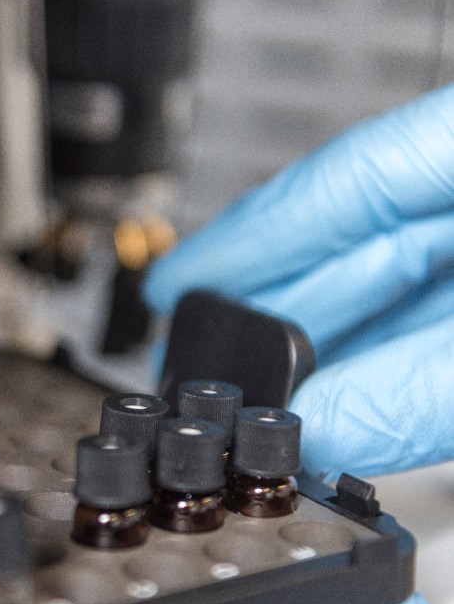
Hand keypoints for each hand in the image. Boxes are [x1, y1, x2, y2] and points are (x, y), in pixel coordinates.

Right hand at [143, 86, 453, 479]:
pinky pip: (440, 309)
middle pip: (363, 231)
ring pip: (402, 278)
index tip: (176, 283)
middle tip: (207, 364)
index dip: (246, 237)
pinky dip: (395, 355)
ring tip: (266, 395)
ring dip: (334, 346)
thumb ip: (426, 391)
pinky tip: (344, 395)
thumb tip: (324, 427)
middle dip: (282, 309)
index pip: (342, 177)